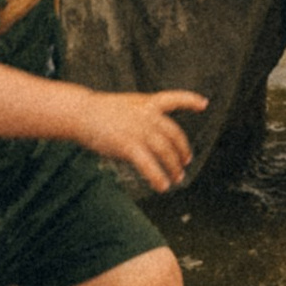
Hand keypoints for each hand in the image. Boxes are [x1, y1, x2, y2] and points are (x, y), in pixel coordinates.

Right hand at [74, 86, 207, 192]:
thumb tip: (155, 134)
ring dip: (173, 168)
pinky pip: (148, 165)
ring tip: (176, 179)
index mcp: (148, 103)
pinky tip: (162, 186)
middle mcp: (148, 115)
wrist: (82, 113)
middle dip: (182, 151)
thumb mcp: (127, 105)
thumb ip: (143, 115)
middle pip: (174, 135)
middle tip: (185, 162)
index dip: (190, 101)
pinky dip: (157, 177)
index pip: (175, 98)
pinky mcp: (128, 146)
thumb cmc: (101, 111)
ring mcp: (139, 130)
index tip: (204, 104)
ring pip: (165, 152)